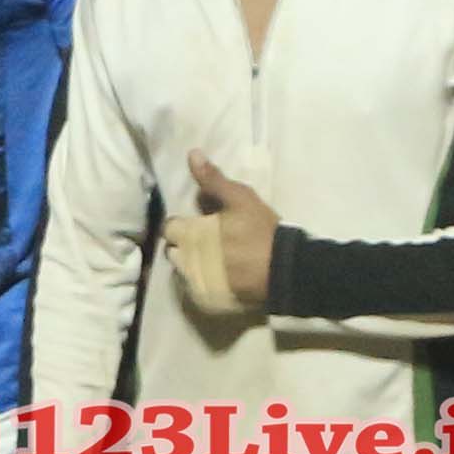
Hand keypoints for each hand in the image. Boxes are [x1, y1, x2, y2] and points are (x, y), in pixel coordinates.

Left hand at [168, 152, 278, 315]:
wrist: (283, 270)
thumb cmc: (261, 231)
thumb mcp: (240, 198)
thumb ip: (213, 179)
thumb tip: (192, 154)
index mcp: (191, 234)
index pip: (170, 228)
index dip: (180, 224)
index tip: (195, 223)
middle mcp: (187, 260)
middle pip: (173, 252)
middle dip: (183, 245)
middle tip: (203, 241)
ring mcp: (197, 283)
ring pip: (183, 272)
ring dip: (191, 264)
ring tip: (210, 259)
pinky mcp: (209, 299)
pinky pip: (195, 290)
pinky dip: (202, 282)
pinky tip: (217, 275)